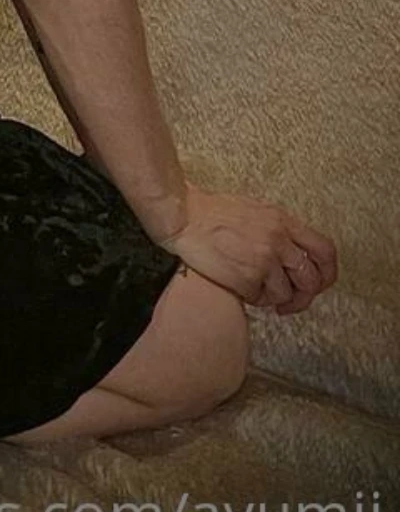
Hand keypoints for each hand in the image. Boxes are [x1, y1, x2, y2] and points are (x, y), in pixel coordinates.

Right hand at [154, 183, 337, 314]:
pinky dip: (252, 298)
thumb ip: (278, 228)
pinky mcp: (246, 278)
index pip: (324, 250)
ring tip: (257, 290)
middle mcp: (277, 241)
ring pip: (286, 294)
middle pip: (311, 279)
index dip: (328, 272)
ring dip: (273, 297)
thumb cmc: (210, 212)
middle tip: (292, 300)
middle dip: (304, 295)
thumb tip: (293, 250)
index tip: (320, 282)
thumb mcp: (254, 210)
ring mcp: (263, 261)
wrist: (183, 217)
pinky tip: (240, 287)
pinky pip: (260, 299)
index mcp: (282, 221)